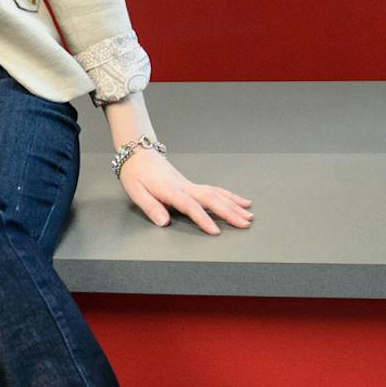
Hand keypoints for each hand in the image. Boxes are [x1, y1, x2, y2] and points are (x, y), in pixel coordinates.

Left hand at [117, 150, 253, 233]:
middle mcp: (184, 187)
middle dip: (229, 213)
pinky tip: (241, 202)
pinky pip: (215, 190)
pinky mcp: (192, 185)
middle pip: (211, 199)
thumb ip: (150, 207)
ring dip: (234, 205)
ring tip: (249, 216)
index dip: (203, 219)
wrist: (138, 154)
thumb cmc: (135, 174)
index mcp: (170, 191)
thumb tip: (163, 222)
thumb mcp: (136, 191)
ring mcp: (190, 185)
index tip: (216, 232)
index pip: (190, 206)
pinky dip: (229, 196)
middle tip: (245, 224)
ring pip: (216, 194)